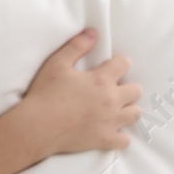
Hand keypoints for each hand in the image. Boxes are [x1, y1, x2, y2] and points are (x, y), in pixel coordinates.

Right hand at [19, 28, 142, 154]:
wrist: (36, 127)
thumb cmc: (45, 94)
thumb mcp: (57, 63)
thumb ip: (77, 46)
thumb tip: (93, 32)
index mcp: (101, 80)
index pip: (125, 64)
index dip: (118, 63)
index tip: (110, 67)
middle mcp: (111, 100)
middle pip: (136, 91)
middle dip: (127, 87)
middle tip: (112, 89)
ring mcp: (110, 122)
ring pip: (135, 114)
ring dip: (128, 109)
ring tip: (115, 108)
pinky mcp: (104, 140)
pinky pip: (125, 141)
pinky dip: (120, 136)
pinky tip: (110, 130)